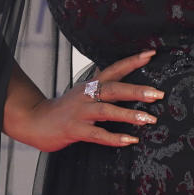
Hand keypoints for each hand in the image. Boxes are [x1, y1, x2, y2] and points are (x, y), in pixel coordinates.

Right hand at [8, 50, 163, 151]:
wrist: (35, 121)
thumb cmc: (64, 109)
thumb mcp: (84, 94)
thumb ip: (103, 90)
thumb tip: (129, 89)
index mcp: (90, 85)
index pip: (114, 69)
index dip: (132, 61)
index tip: (151, 54)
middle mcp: (86, 95)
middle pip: (113, 88)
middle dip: (136, 90)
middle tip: (158, 94)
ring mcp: (79, 112)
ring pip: (106, 110)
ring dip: (129, 115)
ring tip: (149, 119)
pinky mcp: (74, 129)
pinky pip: (97, 134)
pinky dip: (114, 138)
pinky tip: (130, 140)